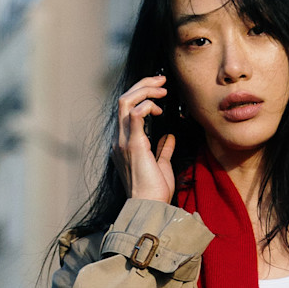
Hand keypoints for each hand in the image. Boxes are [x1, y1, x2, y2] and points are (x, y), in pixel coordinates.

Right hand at [114, 74, 176, 203]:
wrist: (150, 207)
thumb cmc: (155, 192)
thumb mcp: (161, 166)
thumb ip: (163, 150)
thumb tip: (168, 137)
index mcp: (124, 143)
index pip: (126, 110)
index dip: (142, 96)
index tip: (160, 97)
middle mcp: (119, 139)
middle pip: (124, 100)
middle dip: (143, 85)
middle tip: (161, 80)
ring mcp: (124, 141)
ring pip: (126, 101)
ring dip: (145, 90)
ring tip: (162, 88)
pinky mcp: (133, 145)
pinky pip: (136, 114)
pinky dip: (146, 104)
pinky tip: (159, 108)